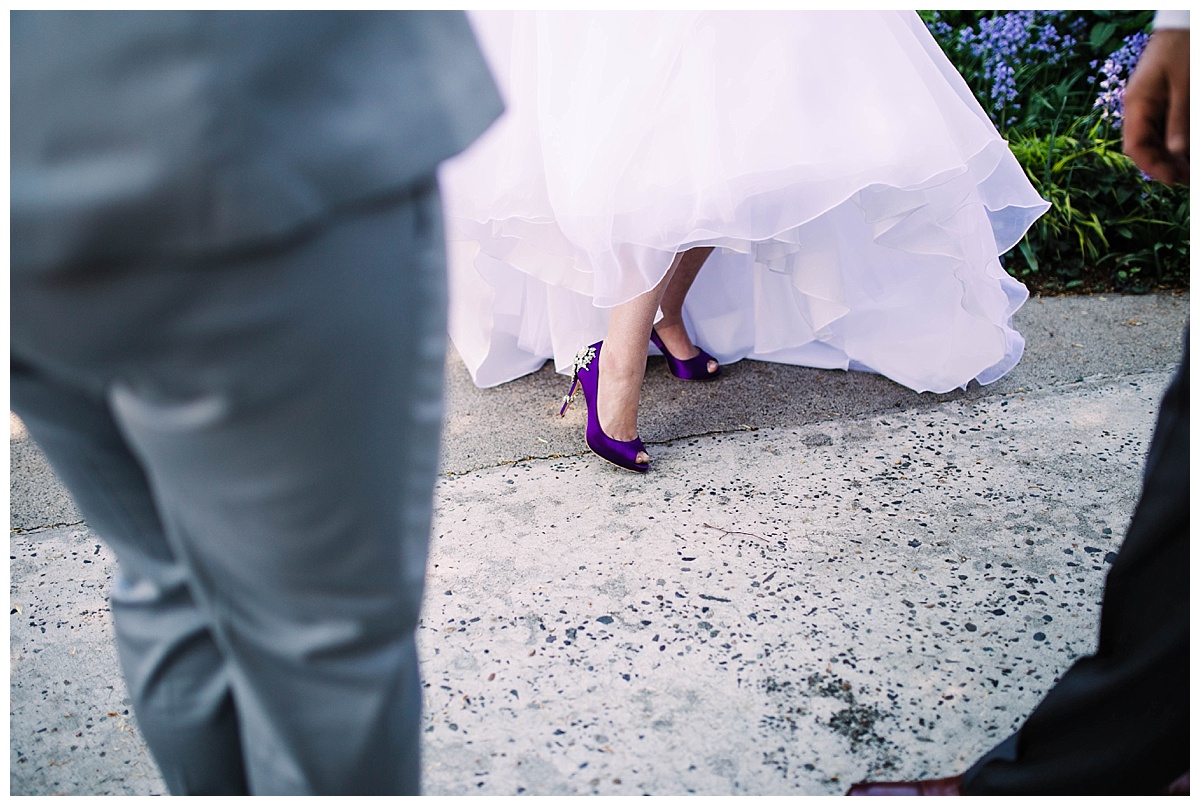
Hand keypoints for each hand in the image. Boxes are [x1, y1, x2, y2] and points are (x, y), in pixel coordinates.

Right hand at [1122, 28, 1188, 184]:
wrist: (1183, 23)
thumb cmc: (1183, 49)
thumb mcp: (1185, 87)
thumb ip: (1179, 120)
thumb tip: (1176, 153)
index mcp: (1137, 104)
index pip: (1135, 146)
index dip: (1153, 166)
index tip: (1175, 179)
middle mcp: (1137, 108)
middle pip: (1143, 147)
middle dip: (1163, 165)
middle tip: (1188, 178)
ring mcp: (1147, 105)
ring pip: (1153, 140)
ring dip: (1169, 156)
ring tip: (1189, 168)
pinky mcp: (1158, 101)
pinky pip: (1162, 129)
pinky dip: (1172, 142)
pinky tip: (1185, 150)